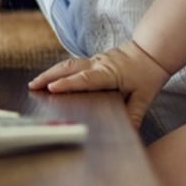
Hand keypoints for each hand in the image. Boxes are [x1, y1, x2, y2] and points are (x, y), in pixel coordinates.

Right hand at [28, 40, 169, 128]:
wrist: (152, 51)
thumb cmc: (148, 73)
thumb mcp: (144, 97)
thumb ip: (135, 115)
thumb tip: (128, 133)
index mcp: (109, 73)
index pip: (85, 79)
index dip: (68, 84)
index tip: (52, 88)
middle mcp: (98, 64)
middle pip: (69, 68)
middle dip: (49, 76)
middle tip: (32, 86)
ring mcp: (95, 60)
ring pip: (68, 64)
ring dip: (51, 72)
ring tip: (35, 83)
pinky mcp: (94, 61)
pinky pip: (73, 65)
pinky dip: (59, 71)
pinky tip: (51, 78)